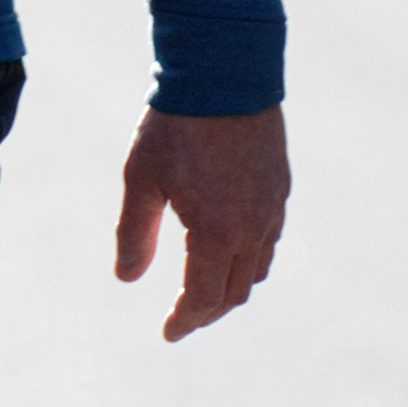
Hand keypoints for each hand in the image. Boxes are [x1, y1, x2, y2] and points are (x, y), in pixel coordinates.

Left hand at [114, 104, 289, 342]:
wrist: (225, 73)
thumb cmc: (176, 125)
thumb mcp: (141, 180)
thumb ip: (134, 234)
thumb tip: (127, 279)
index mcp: (217, 231)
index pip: (204, 297)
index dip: (185, 320)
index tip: (167, 333)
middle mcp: (253, 227)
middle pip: (235, 291)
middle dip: (208, 311)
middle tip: (183, 318)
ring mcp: (272, 207)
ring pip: (257, 267)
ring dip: (231, 287)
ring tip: (204, 290)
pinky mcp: (280, 187)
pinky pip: (269, 239)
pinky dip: (249, 258)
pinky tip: (228, 249)